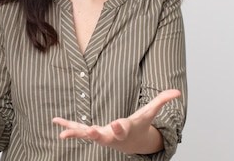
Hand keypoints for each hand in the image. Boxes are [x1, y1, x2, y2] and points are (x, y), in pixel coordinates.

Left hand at [52, 89, 180, 154]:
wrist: (132, 143)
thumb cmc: (140, 125)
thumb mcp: (150, 112)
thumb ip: (162, 100)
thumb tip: (177, 91)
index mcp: (125, 129)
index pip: (123, 128)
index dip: (120, 126)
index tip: (117, 124)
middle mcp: (111, 135)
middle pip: (103, 136)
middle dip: (96, 135)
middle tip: (90, 132)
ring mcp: (99, 135)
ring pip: (86, 135)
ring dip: (75, 133)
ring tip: (63, 133)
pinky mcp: (91, 133)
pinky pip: (78, 129)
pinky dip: (68, 126)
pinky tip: (57, 122)